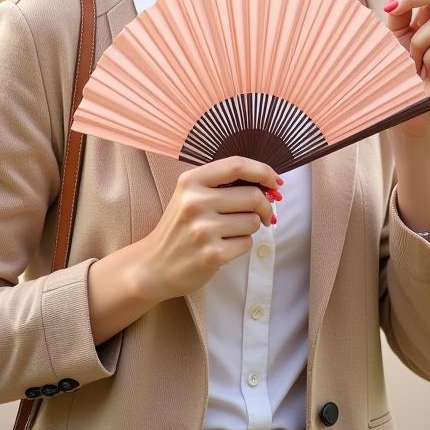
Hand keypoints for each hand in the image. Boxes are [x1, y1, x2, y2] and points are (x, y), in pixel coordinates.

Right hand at [138, 156, 282, 302]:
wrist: (155, 265)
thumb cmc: (180, 226)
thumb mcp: (190, 195)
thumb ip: (223, 185)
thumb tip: (269, 185)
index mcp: (191, 181)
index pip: (237, 165)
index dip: (263, 171)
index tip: (275, 181)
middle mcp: (195, 202)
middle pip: (252, 196)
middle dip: (265, 206)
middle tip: (264, 214)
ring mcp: (204, 230)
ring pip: (253, 221)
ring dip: (251, 227)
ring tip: (231, 232)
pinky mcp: (213, 255)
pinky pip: (247, 243)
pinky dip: (243, 244)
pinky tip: (225, 246)